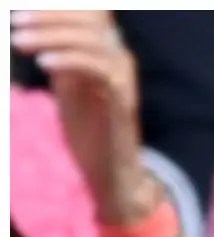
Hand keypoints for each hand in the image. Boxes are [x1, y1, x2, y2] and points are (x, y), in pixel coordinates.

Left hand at [13, 12, 146, 221]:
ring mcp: (124, 78)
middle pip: (90, 20)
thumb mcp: (68, 83)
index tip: (22, 12)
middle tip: (15, 23)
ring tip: (18, 41)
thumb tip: (32, 29)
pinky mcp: (123, 99)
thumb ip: (59, 55)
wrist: (110, 170)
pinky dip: (69, 59)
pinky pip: (98, 67)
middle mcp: (120, 58)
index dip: (59, 8)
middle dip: (48, 16)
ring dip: (51, 35)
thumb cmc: (88, 128)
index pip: (90, 13)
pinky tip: (43, 63)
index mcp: (107, 51)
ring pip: (91, 39)